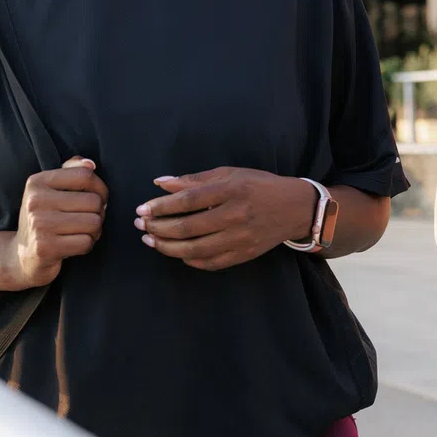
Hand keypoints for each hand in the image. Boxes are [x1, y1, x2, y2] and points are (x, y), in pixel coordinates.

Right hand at [1, 157, 108, 289]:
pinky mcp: (45, 248)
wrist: (22, 256)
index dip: (101, 188)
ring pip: (93, 223)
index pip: (85, 175)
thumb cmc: (45, 218)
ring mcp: (38, 224)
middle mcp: (35, 201)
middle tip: (88, 220)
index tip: (97, 199)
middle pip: (94, 201)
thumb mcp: (51, 190)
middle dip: (99, 213)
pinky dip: (87, 245)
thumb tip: (90, 164)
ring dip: (94, 231)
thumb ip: (72, 170)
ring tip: (81, 232)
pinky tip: (74, 245)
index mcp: (37, 181)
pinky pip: (86, 243)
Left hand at [136, 167, 317, 271]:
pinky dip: (190, 260)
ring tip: (151, 240)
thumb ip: (195, 179)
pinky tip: (177, 252)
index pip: (188, 201)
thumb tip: (161, 183)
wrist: (295, 208)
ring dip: (168, 247)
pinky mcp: (244, 254)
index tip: (142, 210)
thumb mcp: (230, 174)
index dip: (162, 207)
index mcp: (232, 190)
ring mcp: (241, 238)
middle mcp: (236, 215)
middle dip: (158, 228)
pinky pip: (210, 263)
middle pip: (188, 227)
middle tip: (141, 226)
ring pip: (195, 249)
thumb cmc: (259, 185)